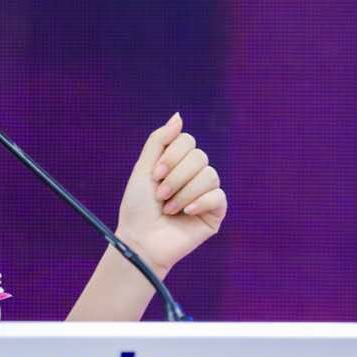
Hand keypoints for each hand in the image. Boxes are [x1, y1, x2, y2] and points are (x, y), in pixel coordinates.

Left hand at [114, 112, 226, 274]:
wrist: (140, 240)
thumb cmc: (138, 207)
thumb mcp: (143, 168)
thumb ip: (159, 140)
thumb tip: (178, 116)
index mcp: (178, 163)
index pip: (187, 141)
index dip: (172, 155)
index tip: (155, 174)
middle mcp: (194, 176)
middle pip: (199, 157)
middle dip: (176, 176)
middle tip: (160, 195)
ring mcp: (206, 194)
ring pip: (209, 175)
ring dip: (184, 191)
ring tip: (169, 209)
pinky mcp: (215, 213)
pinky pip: (219, 196)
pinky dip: (200, 201)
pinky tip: (187, 212)